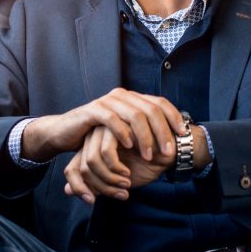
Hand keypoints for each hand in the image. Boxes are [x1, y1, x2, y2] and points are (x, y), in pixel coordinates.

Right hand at [22, 88, 184, 161]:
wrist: (67, 133)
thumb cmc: (99, 136)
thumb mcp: (126, 133)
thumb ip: (145, 131)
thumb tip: (173, 138)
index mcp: (133, 99)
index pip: (160, 102)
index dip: (174, 116)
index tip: (184, 134)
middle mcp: (123, 96)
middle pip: (151, 109)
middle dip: (162, 131)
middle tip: (167, 153)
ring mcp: (108, 101)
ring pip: (134, 114)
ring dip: (145, 136)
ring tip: (149, 155)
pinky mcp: (93, 110)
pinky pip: (112, 118)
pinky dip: (123, 132)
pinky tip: (129, 146)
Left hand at [63, 125, 175, 203]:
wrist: (172, 152)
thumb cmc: (145, 165)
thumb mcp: (117, 180)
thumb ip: (94, 183)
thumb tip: (67, 190)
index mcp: (93, 147)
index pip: (73, 169)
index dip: (79, 188)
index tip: (92, 201)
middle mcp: (94, 136)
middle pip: (81, 166)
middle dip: (100, 187)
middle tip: (119, 194)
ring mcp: (104, 128)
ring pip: (91, 160)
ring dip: (109, 180)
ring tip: (125, 184)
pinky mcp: (115, 125)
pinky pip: (104, 152)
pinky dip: (115, 169)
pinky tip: (128, 173)